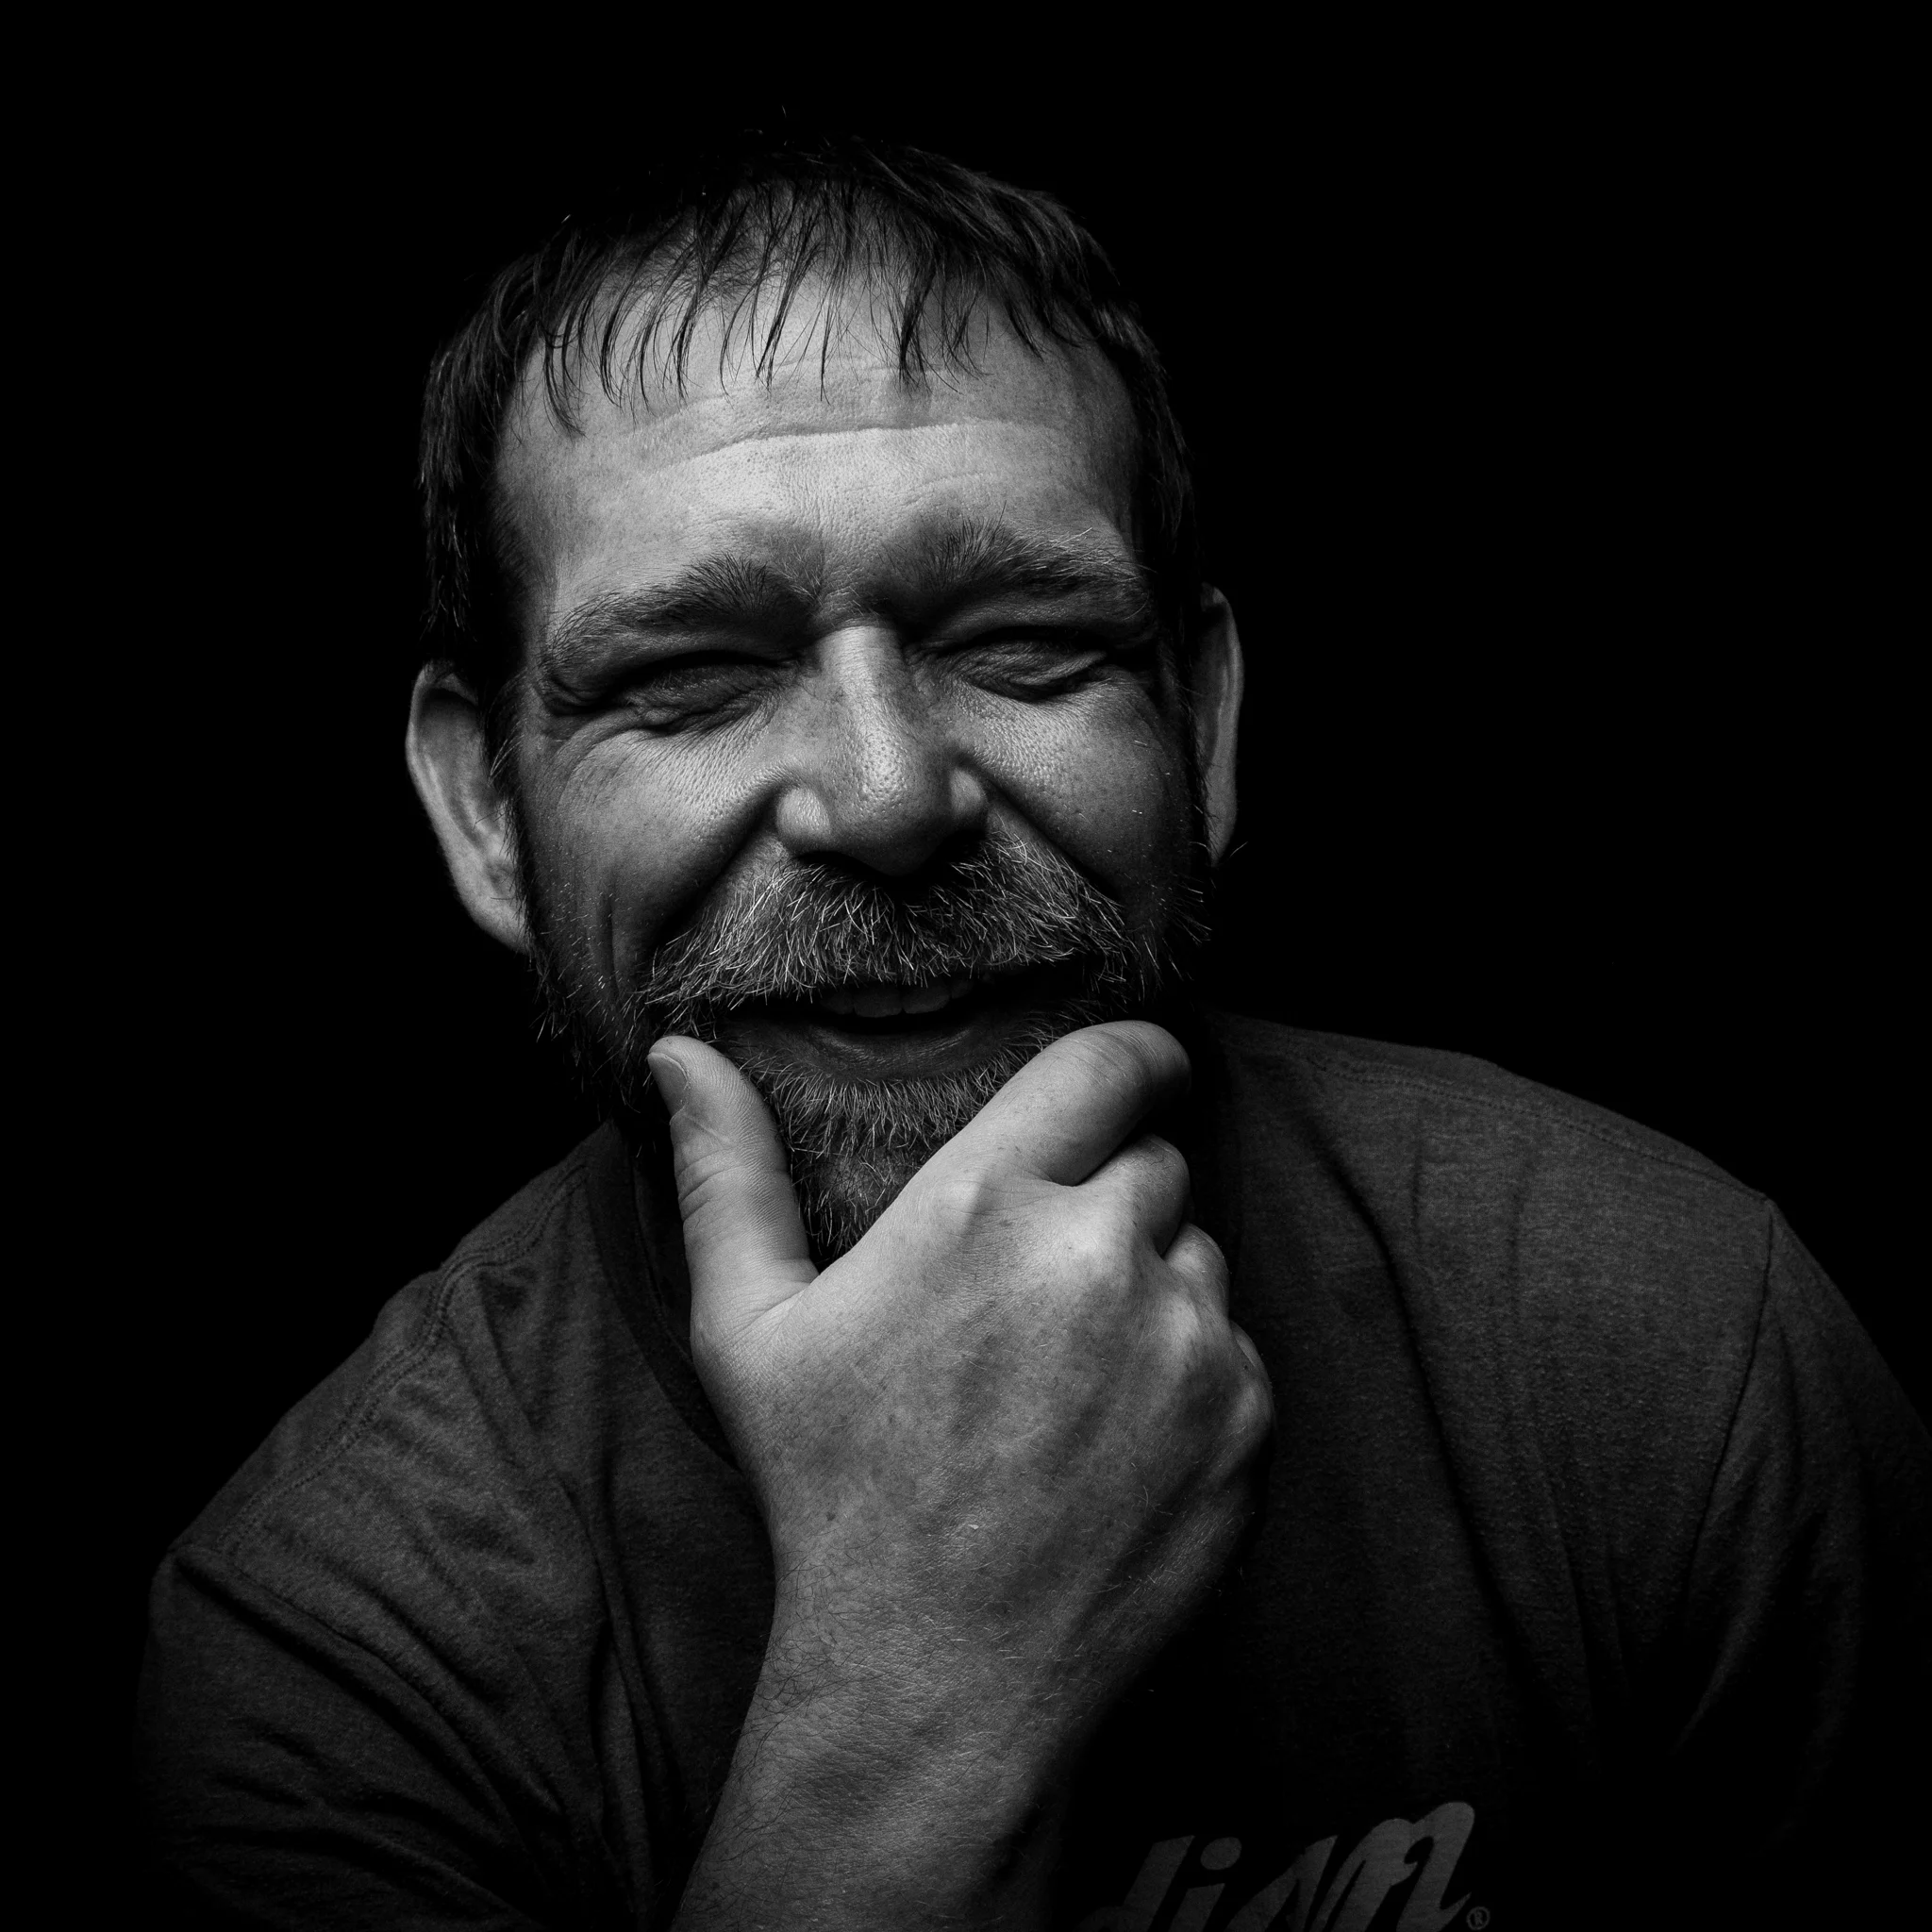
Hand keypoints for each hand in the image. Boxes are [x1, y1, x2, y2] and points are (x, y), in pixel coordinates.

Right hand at [652, 1022, 1272, 1928]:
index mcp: (985, 1202)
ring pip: (1200, 1257)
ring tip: (1070, 1378)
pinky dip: (1194, 1374)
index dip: (1139, 1056)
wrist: (938, 1675)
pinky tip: (1116, 1440)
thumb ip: (726, 1173)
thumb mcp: (746, 1328)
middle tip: (1045, 1285)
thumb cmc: (830, 1491)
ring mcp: (1186, 1336)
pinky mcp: (1245, 1417)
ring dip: (1155, 1286)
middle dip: (1113, 1198)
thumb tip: (678, 1051)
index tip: (1140, 1070)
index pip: (1111, 1062)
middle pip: (1155, 1163)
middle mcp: (1101, 1249)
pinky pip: (1237, 1348)